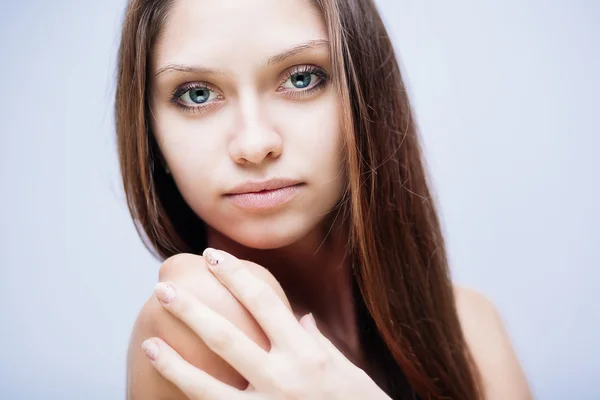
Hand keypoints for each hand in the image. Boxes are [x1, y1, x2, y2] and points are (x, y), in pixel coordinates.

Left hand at [141, 248, 390, 399]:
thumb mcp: (344, 369)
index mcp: (306, 351)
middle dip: (192, 310)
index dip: (234, 274)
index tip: (212, 256)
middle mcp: (284, 376)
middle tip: (164, 290)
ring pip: (209, 385)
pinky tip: (168, 393)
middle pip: (226, 336)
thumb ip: (318, 342)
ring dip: (175, 363)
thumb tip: (301, 318)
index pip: (263, 300)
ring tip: (148, 344)